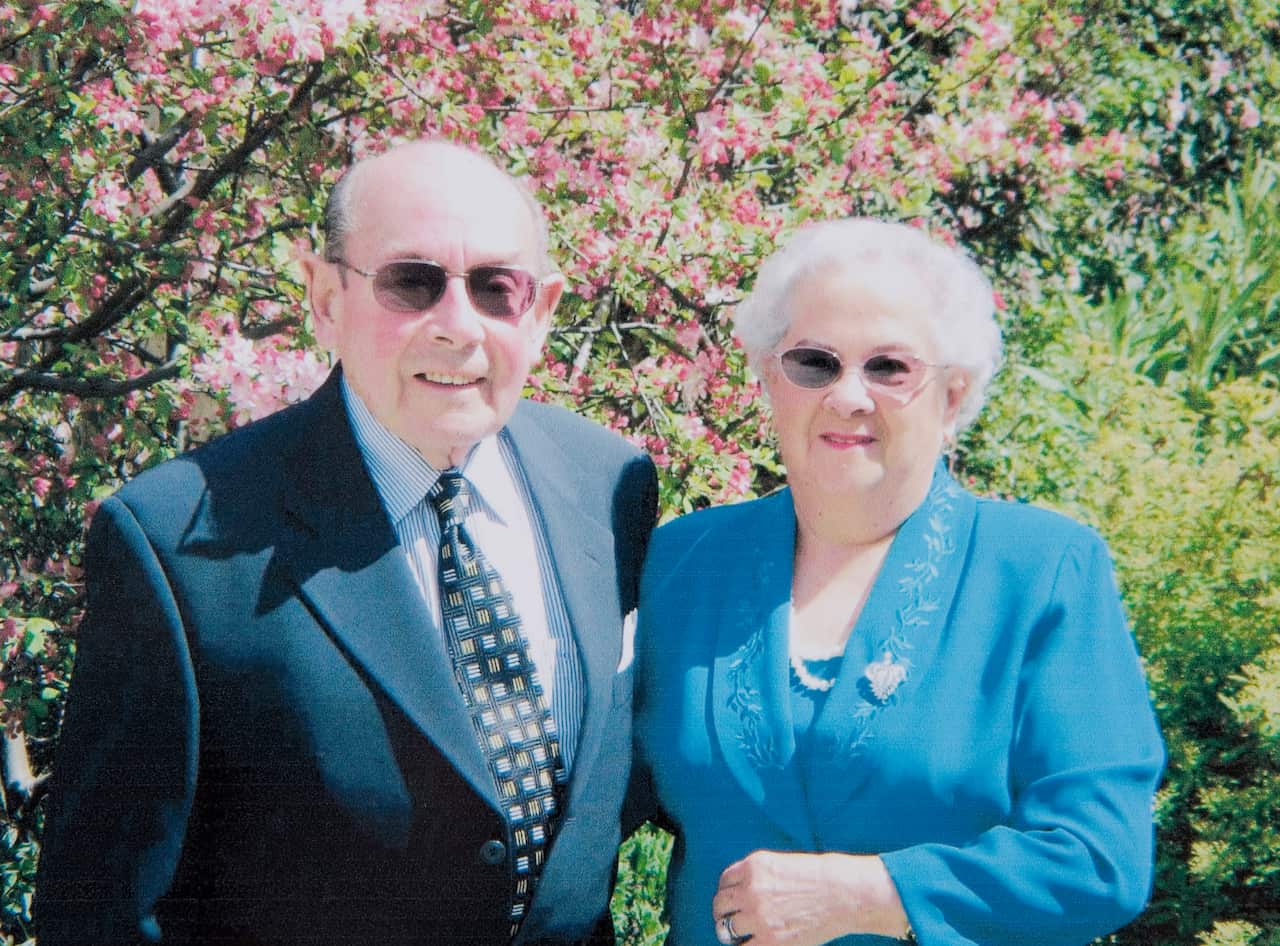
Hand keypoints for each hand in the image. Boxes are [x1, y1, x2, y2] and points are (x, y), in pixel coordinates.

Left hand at [711, 849, 909, 945]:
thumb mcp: (782, 864)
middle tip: (728, 919)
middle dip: (723, 912)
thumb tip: (741, 894)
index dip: (727, 892)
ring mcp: (758, 915)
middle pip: (720, 904)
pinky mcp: (770, 939)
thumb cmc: (820, 878)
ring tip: (737, 935)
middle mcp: (751, 889)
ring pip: (726, 927)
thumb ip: (759, 877)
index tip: (731, 901)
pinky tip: (752, 943)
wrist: (843, 894)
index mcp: (754, 866)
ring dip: (730, 932)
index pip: (725, 881)